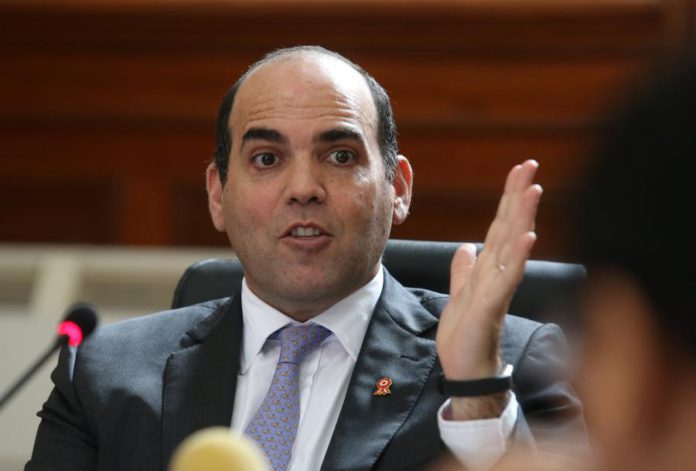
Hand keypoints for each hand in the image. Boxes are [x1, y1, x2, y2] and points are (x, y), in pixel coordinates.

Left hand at [436, 160, 542, 418]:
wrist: (464, 369)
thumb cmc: (466, 334)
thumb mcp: (460, 294)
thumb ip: (464, 270)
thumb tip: (466, 248)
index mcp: (489, 268)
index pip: (501, 225)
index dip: (509, 198)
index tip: (519, 171)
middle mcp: (498, 273)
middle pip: (510, 227)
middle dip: (518, 195)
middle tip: (529, 165)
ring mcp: (498, 287)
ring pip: (513, 246)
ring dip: (523, 217)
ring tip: (533, 190)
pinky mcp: (492, 305)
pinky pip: (507, 277)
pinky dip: (518, 257)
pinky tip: (527, 237)